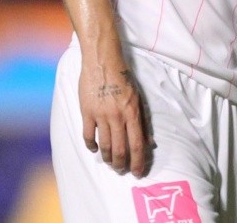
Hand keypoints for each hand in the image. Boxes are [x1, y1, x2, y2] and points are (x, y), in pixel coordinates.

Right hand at [78, 51, 151, 176]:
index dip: (138, 161)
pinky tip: (94, 150)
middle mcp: (117, 116)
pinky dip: (91, 146)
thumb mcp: (138, 98)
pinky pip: (88, 135)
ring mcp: (100, 115)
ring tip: (111, 164)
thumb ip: (143, 121)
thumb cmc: (123, 79)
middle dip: (122, 164)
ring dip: (108, 158)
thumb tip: (150, 142)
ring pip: (104, 145)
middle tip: (122, 170)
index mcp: (133, 113)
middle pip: (120, 148)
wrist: (103, 63)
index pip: (137, 144)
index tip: (138, 172)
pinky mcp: (86, 112)